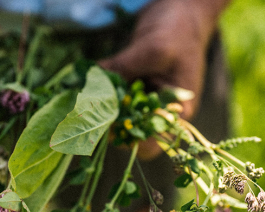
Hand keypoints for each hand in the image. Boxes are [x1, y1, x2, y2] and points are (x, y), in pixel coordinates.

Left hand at [99, 0, 227, 158]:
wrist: (182, 8)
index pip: (149, 145)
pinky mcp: (131, 84)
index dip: (127, 142)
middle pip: (128, 133)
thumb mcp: (155, 50)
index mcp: (176, 112)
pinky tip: (86, 84)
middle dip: (107, 125)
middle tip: (86, 112)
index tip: (106, 126)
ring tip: (82, 100)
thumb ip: (125, 69)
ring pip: (116, 115)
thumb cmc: (180, 31)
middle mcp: (158, 110)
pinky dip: (98, 91)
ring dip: (98, 109)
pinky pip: (111, 95)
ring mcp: (143, 98)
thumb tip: (92, 85)